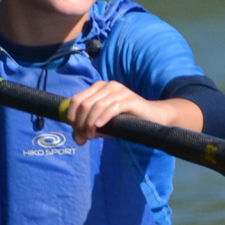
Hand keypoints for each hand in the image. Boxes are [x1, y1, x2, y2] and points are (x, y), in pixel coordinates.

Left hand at [64, 81, 202, 143]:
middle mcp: (107, 86)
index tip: (76, 131)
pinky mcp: (129, 99)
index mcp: (98, 88)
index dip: (71, 116)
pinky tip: (100, 127)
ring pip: (96, 106)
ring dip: (90, 123)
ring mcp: (119, 90)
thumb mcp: (103, 126)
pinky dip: (103, 118)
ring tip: (91, 136)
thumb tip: (77, 139)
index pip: (76, 100)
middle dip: (80, 123)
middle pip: (84, 104)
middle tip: (84, 137)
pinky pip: (112, 107)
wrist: (152, 118)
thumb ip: (88, 129)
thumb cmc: (126, 121)